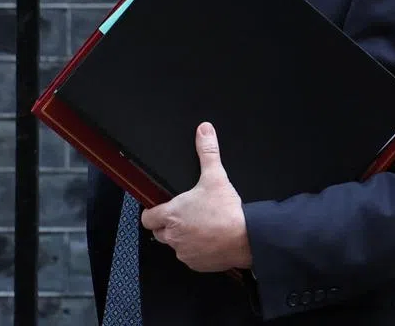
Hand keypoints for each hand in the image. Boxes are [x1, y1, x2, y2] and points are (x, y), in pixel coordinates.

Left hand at [140, 122, 252, 272]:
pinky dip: (196, 251)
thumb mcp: (215, 176)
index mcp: (171, 215)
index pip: (147, 218)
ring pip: (176, 246)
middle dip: (169, 225)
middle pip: (159, 233)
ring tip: (200, 227)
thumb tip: (204, 130)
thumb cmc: (227, 211)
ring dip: (183, 238)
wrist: (248, 238)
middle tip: (185, 216)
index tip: (160, 209)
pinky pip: (190, 258)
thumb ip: (207, 152)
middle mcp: (173, 236)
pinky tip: (209, 241)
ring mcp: (184, 252)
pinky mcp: (197, 264)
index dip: (152, 212)